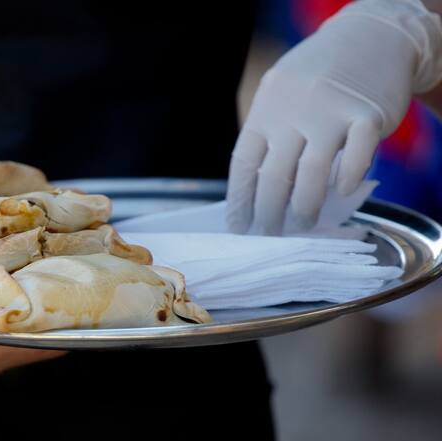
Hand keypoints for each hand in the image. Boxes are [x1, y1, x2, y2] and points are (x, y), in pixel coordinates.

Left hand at [226, 0, 441, 234]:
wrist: (370, 37)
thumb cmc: (317, 77)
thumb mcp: (281, 96)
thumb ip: (271, 136)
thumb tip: (256, 194)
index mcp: (265, 109)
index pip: (244, 164)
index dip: (240, 200)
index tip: (238, 226)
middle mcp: (293, 111)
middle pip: (275, 176)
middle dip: (269, 214)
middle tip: (270, 235)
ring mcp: (331, 112)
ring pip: (312, 173)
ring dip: (305, 207)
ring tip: (303, 225)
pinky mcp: (368, 114)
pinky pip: (357, 157)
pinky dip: (347, 180)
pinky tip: (341, 194)